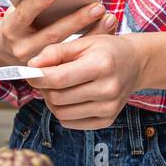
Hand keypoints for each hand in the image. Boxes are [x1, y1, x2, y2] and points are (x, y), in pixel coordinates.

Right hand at [0, 0, 117, 67]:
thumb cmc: (20, 21)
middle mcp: (22, 48)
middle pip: (51, 35)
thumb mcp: (19, 8)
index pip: (22, 15)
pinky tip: (106, 31)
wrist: (8, 50)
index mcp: (11, 28)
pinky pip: (74, 59)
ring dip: (90, 33)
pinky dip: (91, 45)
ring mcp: (37, 63)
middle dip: (76, 20)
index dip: (36, 3)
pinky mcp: (50, 71)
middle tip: (97, 7)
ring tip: (108, 18)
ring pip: (66, 50)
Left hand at [26, 34, 145, 129]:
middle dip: (44, 88)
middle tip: (45, 78)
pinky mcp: (107, 120)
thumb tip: (31, 66)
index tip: (29, 72)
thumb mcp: (83, 42)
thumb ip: (55, 52)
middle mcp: (108, 89)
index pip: (58, 79)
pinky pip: (70, 123)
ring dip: (52, 101)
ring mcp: (109, 108)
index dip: (37, 77)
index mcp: (101, 66)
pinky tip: (70, 98)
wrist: (136, 63)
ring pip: (61, 113)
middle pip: (57, 98)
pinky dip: (63, 112)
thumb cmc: (106, 50)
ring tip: (58, 87)